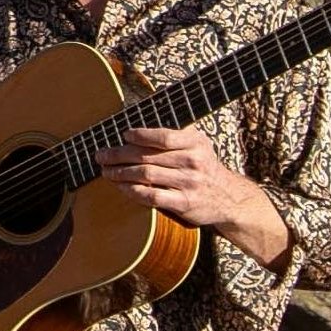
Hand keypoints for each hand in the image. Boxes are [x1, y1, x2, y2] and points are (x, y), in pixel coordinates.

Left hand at [97, 127, 289, 265]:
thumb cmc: (204, 167)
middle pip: (148, 157)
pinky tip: (120, 186)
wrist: (228, 198)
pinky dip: (132, 191)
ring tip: (106, 171)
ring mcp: (188, 183)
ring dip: (121, 173)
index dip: (141, 135)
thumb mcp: (198, 145)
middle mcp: (193, 162)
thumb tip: (138, 126)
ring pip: (146, 175)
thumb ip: (175, 135)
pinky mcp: (183, 203)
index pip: (164, 137)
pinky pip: (151, 196)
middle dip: (119, 155)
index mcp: (196, 143)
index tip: (124, 134)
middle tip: (101, 155)